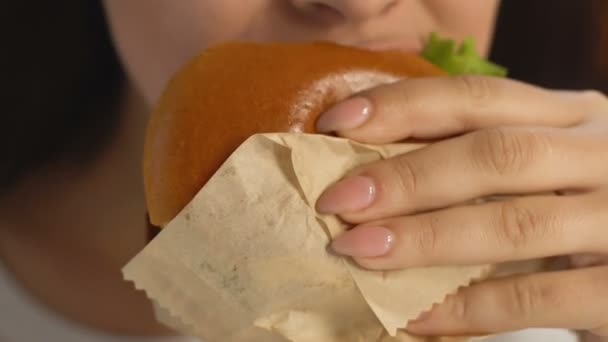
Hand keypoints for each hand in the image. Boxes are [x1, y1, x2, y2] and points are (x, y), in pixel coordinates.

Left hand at [314, 76, 607, 337]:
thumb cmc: (578, 208)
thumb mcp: (541, 168)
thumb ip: (478, 160)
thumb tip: (374, 170)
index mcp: (571, 117)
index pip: (478, 98)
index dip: (403, 107)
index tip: (336, 123)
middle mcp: (600, 157)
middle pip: (495, 155)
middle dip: (407, 177)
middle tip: (338, 200)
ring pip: (513, 223)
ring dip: (424, 238)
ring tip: (358, 250)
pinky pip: (532, 297)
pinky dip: (465, 306)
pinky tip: (413, 314)